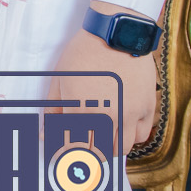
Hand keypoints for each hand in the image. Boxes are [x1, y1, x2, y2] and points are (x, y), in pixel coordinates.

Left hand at [51, 1, 158, 148]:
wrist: (116, 35)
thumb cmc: (83, 54)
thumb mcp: (60, 79)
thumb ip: (53, 109)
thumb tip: (44, 133)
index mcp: (82, 109)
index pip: (72, 146)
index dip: (65, 154)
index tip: (61, 154)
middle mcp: (107, 116)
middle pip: (99, 152)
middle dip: (87, 155)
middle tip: (81, 148)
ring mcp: (130, 113)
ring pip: (122, 149)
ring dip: (110, 148)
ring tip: (101, 140)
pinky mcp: (147, 107)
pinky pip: (142, 136)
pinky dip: (131, 137)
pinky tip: (121, 128)